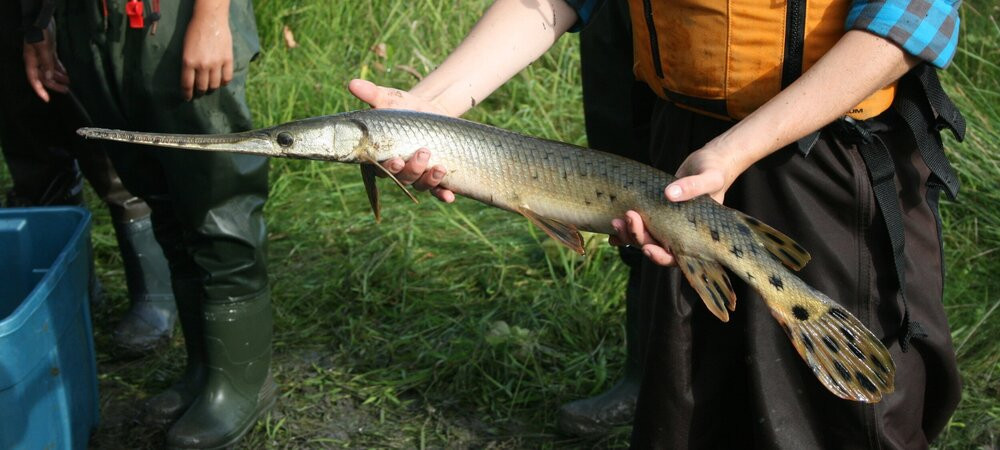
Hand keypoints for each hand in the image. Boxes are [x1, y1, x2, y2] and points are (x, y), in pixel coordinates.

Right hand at [23, 25, 69, 102]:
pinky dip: (60, 70)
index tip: (47, 99)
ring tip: (69, 84)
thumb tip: (48, 78)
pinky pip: (54, 64)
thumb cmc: (41, 32)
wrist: (43, 18)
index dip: (40, 90)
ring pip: (50, 71)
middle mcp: (36, 60)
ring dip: (59, 78)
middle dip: (54, 85)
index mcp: (31, 60)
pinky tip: (67, 74)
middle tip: (66, 90)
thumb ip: (46, 63)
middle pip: (43, 77)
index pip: (33, 79)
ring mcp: (42, 56)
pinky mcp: (49, 51)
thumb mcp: (44, 48)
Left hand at [181, 0, 232, 100]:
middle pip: (202, 87)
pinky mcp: (227, 60)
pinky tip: (222, 81)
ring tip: (210, 87)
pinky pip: (227, 77)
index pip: (187, 85)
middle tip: (200, 92)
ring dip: (211, 88)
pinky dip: (224, 82)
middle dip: (200, 92)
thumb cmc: (195, 31)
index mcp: (188, 62)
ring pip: (214, 84)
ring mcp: (216, 63)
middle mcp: (202, 65)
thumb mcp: (185, 49)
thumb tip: (191, 78)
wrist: (210, 19)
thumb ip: (188, 64)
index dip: (187, 94)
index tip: (187, 98)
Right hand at [349, 79, 454, 201]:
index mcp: (382, 155)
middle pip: (402, 178)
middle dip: (413, 169)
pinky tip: (450, 197)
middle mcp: (399, 169)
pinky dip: (443, 195)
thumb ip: (371, 94)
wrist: (429, 110)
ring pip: (420, 185)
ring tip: (440, 167)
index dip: (388, 168)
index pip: (380, 169)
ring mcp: (417, 174)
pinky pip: (437, 191)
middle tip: (423, 153)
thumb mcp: (389, 99)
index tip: (396, 160)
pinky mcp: (434, 176)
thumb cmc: (403, 106)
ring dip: (430, 180)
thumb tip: (352, 83)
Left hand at [608, 142, 748, 265]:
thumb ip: (693, 186)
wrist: (709, 161)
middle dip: (638, 237)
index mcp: (696, 235)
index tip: (647, 247)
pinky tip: (612, 228)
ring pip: (644, 239)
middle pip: (655, 247)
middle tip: (630, 216)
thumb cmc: (715, 171)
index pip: (677, 257)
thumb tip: (669, 194)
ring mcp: (665, 225)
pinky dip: (625, 230)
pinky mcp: (655, 213)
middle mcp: (679, 233)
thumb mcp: (709, 178)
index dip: (660, 257)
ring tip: (616, 220)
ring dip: (629, 234)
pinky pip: (640, 226)